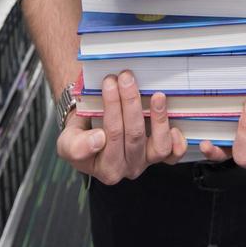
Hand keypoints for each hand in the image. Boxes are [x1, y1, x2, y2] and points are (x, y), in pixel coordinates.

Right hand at [54, 70, 184, 183]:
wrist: (90, 132)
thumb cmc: (81, 135)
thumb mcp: (67, 142)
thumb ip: (77, 146)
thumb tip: (99, 140)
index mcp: (105, 169)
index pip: (111, 134)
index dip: (112, 106)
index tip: (109, 82)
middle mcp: (128, 168)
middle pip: (134, 134)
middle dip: (130, 102)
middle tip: (126, 77)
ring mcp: (146, 161)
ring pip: (158, 145)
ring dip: (158, 118)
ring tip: (156, 95)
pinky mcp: (160, 155)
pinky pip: (174, 154)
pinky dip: (178, 141)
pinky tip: (175, 124)